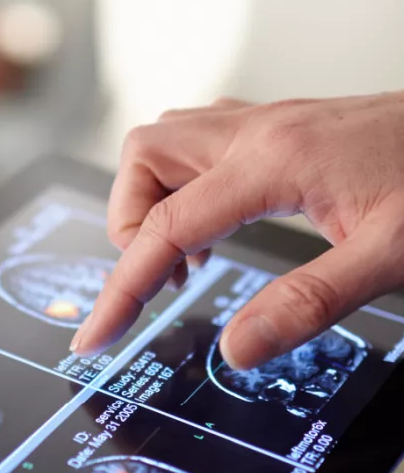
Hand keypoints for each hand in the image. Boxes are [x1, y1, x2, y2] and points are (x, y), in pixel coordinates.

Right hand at [71, 93, 403, 368]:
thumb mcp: (389, 256)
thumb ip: (307, 304)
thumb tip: (239, 349)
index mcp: (273, 161)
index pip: (166, 228)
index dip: (121, 288)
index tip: (97, 335)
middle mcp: (254, 132)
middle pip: (144, 157)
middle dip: (129, 222)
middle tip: (159, 273)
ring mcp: (262, 123)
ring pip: (164, 143)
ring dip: (153, 199)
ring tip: (186, 253)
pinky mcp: (273, 128)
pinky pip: (198, 144)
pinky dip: (183, 185)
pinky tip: (215, 219)